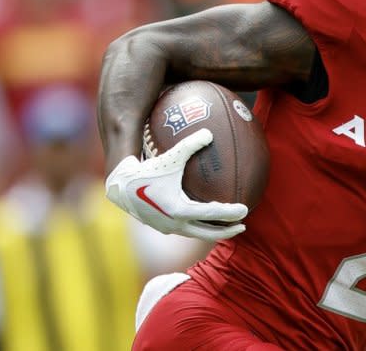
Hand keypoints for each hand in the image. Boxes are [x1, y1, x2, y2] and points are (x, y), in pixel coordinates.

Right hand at [105, 128, 248, 240]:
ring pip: (195, 233)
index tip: (246, 210)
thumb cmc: (146, 170)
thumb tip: (209, 133)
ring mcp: (167, 227)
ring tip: (226, 227)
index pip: (211, 213)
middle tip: (243, 226)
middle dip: (226, 231)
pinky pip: (184, 229)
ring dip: (211, 231)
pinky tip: (202, 219)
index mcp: (179, 210)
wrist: (118, 186)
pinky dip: (197, 227)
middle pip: (206, 233)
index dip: (230, 212)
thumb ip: (190, 145)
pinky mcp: (160, 226)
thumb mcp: (170, 157)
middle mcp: (174, 224)